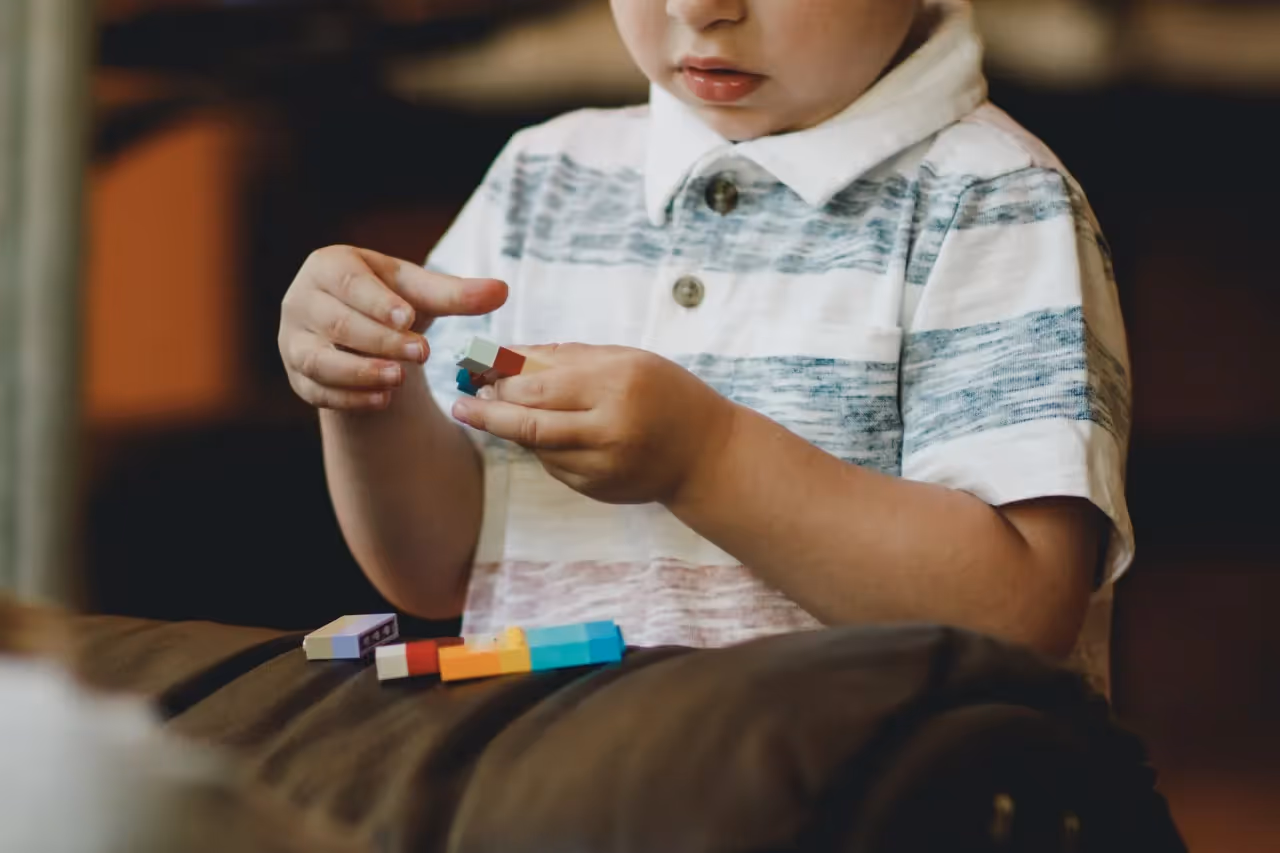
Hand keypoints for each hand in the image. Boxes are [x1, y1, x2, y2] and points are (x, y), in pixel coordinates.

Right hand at [278, 245, 506, 410]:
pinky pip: (317, 390)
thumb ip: (457, 294)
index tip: (408, 317)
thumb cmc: (391, 301)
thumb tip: (502, 290)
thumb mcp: (421, 294)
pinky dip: (349, 398)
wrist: (361, 331)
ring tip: (398, 379)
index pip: (349, 283)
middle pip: (337, 322)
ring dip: (359, 372)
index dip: (377, 301)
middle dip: (380, 340)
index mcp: (329, 266)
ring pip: (319, 359)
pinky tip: (382, 401)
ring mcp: (293, 340)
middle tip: (420, 353)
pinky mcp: (297, 375)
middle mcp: (302, 300)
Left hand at [450, 345, 736, 505]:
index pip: (539, 384)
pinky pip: (553, 465)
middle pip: (528, 423)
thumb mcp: (625, 360)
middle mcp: (609, 428)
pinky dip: (539, 448)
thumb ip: (566, 356)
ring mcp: (602, 465)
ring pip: (535, 447)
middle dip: (489, 410)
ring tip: (489, 411)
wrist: (706, 454)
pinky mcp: (597, 489)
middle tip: (465, 401)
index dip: (500, 379)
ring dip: (509, 429)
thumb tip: (507, 355)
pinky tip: (539, 433)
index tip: (474, 370)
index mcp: (617, 384)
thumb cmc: (664, 394)